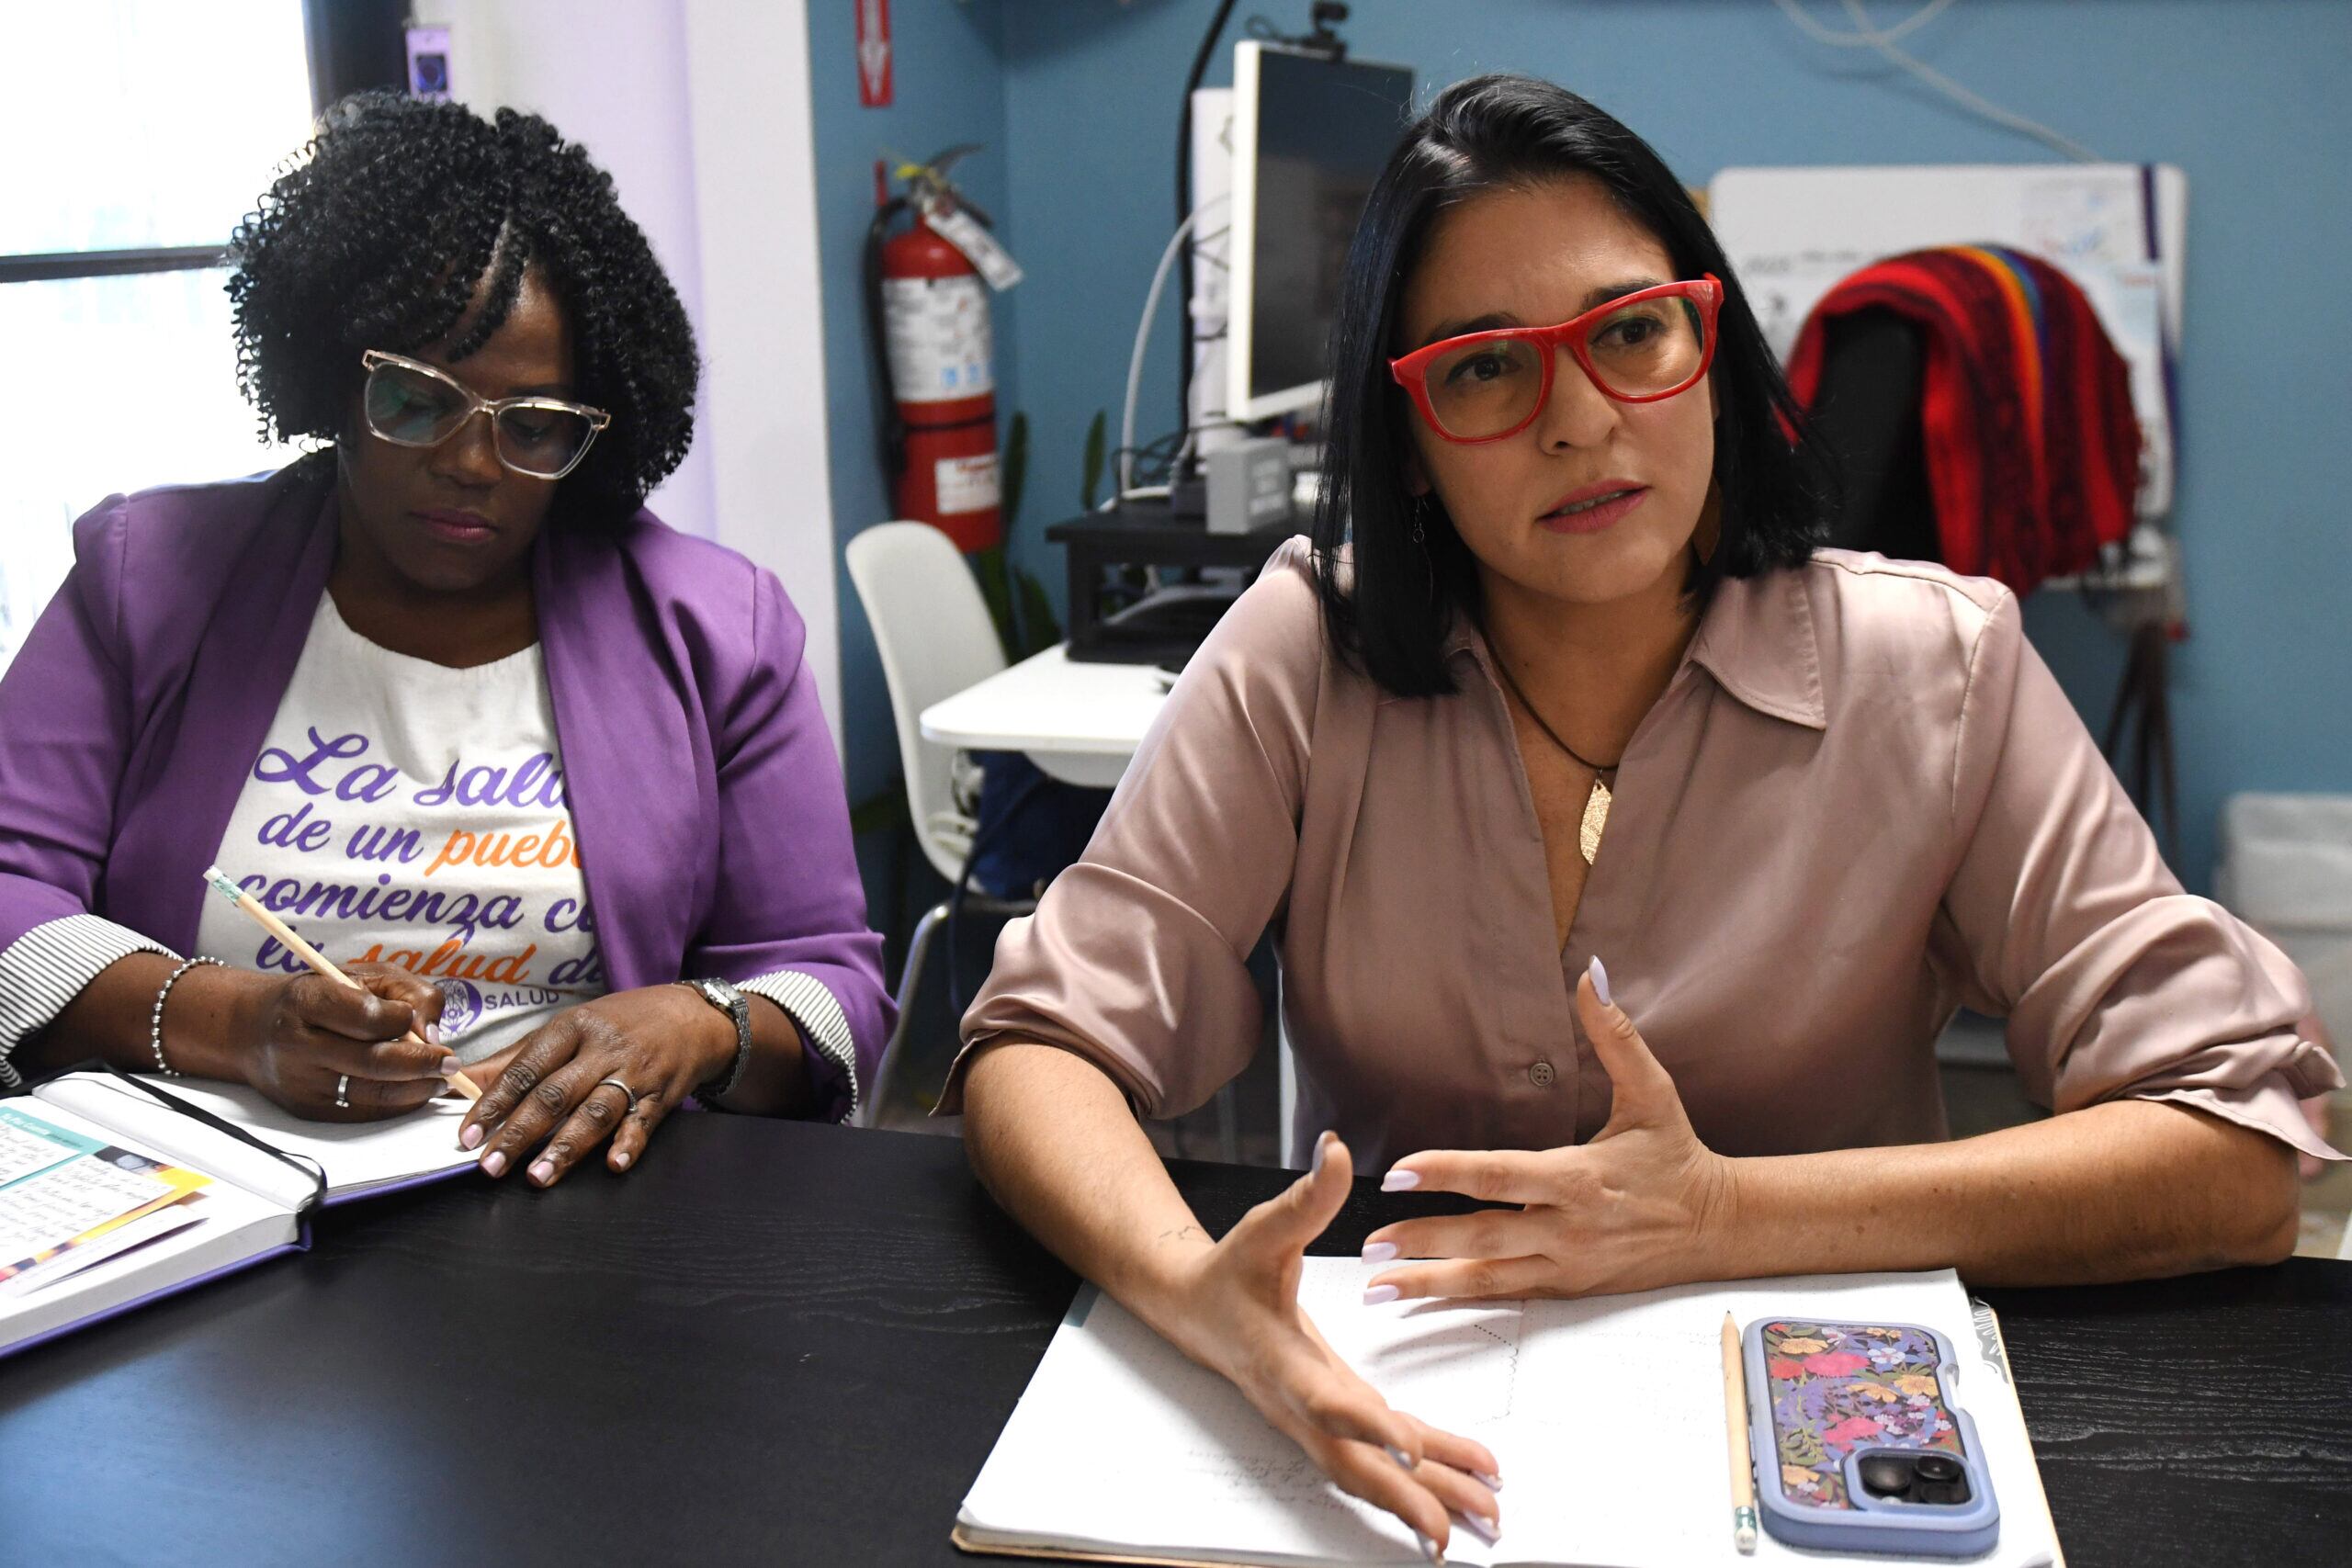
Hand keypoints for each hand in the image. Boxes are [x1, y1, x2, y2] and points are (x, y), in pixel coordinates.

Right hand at [240, 963, 455, 1121]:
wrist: (254, 1028)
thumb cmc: (319, 995)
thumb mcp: (362, 975)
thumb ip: (407, 991)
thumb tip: (432, 1032)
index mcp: (308, 1000)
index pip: (366, 1016)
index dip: (403, 1021)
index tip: (421, 1023)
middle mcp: (298, 1044)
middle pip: (372, 1061)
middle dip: (422, 1063)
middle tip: (451, 1062)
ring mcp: (300, 1082)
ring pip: (371, 1092)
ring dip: (417, 1088)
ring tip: (441, 1078)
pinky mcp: (307, 1109)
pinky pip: (362, 1111)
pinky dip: (397, 1104)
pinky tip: (416, 1091)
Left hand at [459, 985, 735, 1185]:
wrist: (692, 1016)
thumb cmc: (620, 1023)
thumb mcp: (570, 1027)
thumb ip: (518, 1057)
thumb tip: (465, 1082)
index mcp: (572, 1028)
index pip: (526, 1068)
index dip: (494, 1103)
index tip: (469, 1135)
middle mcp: (602, 1050)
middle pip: (556, 1094)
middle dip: (520, 1132)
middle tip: (491, 1165)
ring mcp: (634, 1073)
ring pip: (596, 1112)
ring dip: (566, 1147)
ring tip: (538, 1176)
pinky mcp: (660, 1096)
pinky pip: (643, 1123)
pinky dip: (629, 1144)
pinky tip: (614, 1164)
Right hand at [1162, 1132, 1503, 1559]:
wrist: (1194, 1311)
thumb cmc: (1230, 1272)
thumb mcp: (1264, 1228)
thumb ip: (1306, 1196)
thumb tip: (1336, 1150)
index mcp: (1284, 1364)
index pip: (1329, 1402)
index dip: (1370, 1428)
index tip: (1411, 1451)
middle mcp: (1301, 1407)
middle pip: (1355, 1466)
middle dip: (1407, 1499)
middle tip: (1455, 1531)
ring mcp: (1318, 1422)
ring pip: (1372, 1477)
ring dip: (1428, 1503)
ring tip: (1487, 1521)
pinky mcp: (1335, 1420)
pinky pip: (1384, 1460)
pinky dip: (1429, 1475)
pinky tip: (1473, 1482)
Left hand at [1364, 957, 1737, 1301]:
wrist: (1720, 1227)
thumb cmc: (1677, 1155)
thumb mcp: (1653, 1092)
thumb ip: (1616, 1036)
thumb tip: (1592, 976)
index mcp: (1579, 1177)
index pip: (1499, 1175)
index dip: (1446, 1173)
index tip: (1399, 1171)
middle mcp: (1568, 1227)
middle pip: (1484, 1235)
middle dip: (1423, 1238)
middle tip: (1369, 1239)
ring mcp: (1567, 1264)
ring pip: (1489, 1278)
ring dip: (1429, 1281)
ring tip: (1377, 1283)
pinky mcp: (1568, 1287)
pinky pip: (1507, 1295)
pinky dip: (1462, 1297)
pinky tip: (1422, 1296)